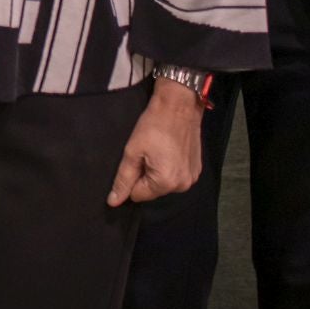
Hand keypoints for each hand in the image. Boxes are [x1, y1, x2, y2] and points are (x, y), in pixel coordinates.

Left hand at [106, 78, 206, 206]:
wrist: (178, 106)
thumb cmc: (153, 126)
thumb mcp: (132, 151)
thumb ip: (123, 179)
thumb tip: (113, 202)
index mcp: (166, 183)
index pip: (137, 195)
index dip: (131, 178)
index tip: (136, 159)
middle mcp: (182, 186)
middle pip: (152, 191)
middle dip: (144, 176)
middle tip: (146, 153)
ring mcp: (192, 178)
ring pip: (163, 184)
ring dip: (157, 172)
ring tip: (158, 150)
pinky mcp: (196, 170)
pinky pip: (176, 176)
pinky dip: (169, 167)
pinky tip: (168, 151)